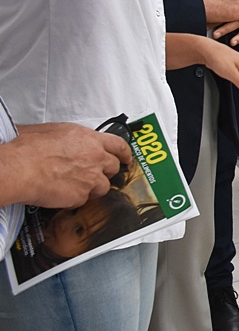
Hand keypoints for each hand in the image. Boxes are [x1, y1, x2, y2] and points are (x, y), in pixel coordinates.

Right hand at [4, 123, 131, 208]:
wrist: (20, 168)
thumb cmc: (28, 149)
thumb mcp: (52, 131)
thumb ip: (69, 138)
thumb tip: (66, 141)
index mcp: (90, 139)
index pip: (119, 145)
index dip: (125, 153)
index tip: (126, 157)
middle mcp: (95, 158)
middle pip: (113, 167)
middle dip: (107, 171)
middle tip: (96, 173)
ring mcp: (91, 178)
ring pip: (103, 187)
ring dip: (93, 187)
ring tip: (75, 184)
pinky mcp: (82, 195)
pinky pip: (84, 199)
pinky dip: (76, 198)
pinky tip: (64, 193)